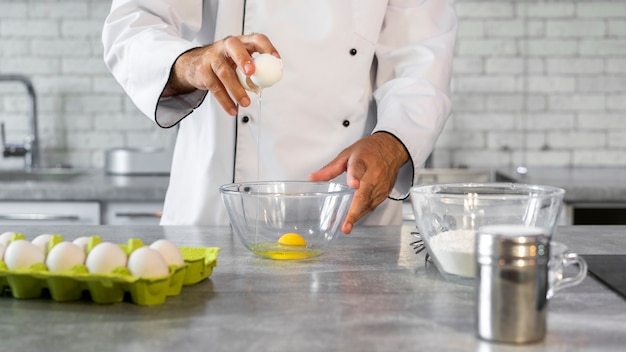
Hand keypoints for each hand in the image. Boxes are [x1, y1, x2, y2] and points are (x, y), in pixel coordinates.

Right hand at [163, 33, 279, 114]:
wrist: (194, 65)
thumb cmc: (224, 63)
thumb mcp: (240, 62)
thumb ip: (254, 69)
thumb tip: (268, 82)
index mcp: (241, 42)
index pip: (256, 39)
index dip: (266, 47)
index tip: (276, 59)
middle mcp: (226, 46)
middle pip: (234, 47)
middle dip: (244, 59)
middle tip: (252, 73)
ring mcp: (212, 57)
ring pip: (224, 72)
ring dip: (236, 89)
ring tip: (245, 103)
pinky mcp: (203, 71)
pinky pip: (215, 87)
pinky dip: (225, 100)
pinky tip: (232, 109)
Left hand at [308, 132, 408, 233]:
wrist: (391, 148)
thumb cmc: (369, 150)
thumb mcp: (347, 154)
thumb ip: (330, 169)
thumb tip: (312, 178)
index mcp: (362, 160)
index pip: (358, 168)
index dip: (355, 177)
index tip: (353, 184)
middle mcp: (374, 173)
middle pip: (364, 194)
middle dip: (354, 212)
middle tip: (345, 226)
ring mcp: (381, 184)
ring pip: (368, 204)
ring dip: (356, 216)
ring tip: (344, 227)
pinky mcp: (385, 192)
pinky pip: (372, 205)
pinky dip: (362, 213)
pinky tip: (352, 218)